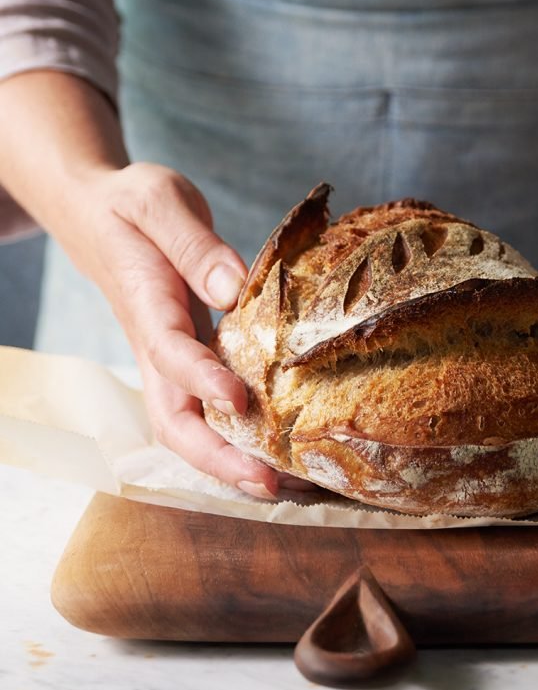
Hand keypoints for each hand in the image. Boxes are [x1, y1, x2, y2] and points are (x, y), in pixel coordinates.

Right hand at [62, 162, 312, 497]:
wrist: (99, 214)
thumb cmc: (131, 205)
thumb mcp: (159, 202)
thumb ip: (194, 244)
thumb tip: (232, 288)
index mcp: (147, 303)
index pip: (170, 352)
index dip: (201, 379)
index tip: (238, 399)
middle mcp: (156, 343)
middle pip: (172, 418)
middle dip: (216, 457)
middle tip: (267, 483)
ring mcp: (170, 358)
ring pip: (189, 424)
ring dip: (230, 460)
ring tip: (286, 487)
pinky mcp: (189, 357)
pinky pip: (208, 407)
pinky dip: (239, 436)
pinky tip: (283, 450)